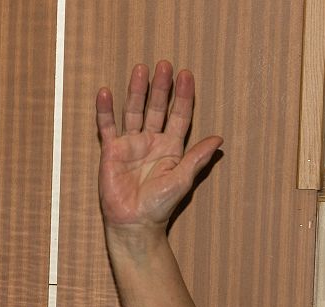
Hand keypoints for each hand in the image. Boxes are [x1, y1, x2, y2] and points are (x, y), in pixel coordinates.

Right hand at [97, 61, 221, 232]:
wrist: (135, 222)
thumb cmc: (160, 205)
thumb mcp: (183, 179)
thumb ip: (197, 158)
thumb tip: (219, 140)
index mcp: (172, 148)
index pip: (180, 116)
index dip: (183, 97)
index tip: (187, 76)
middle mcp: (152, 142)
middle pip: (157, 108)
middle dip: (161, 87)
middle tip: (165, 65)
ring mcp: (131, 144)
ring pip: (134, 111)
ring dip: (137, 91)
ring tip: (141, 69)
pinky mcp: (111, 151)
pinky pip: (107, 126)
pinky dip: (105, 110)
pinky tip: (106, 92)